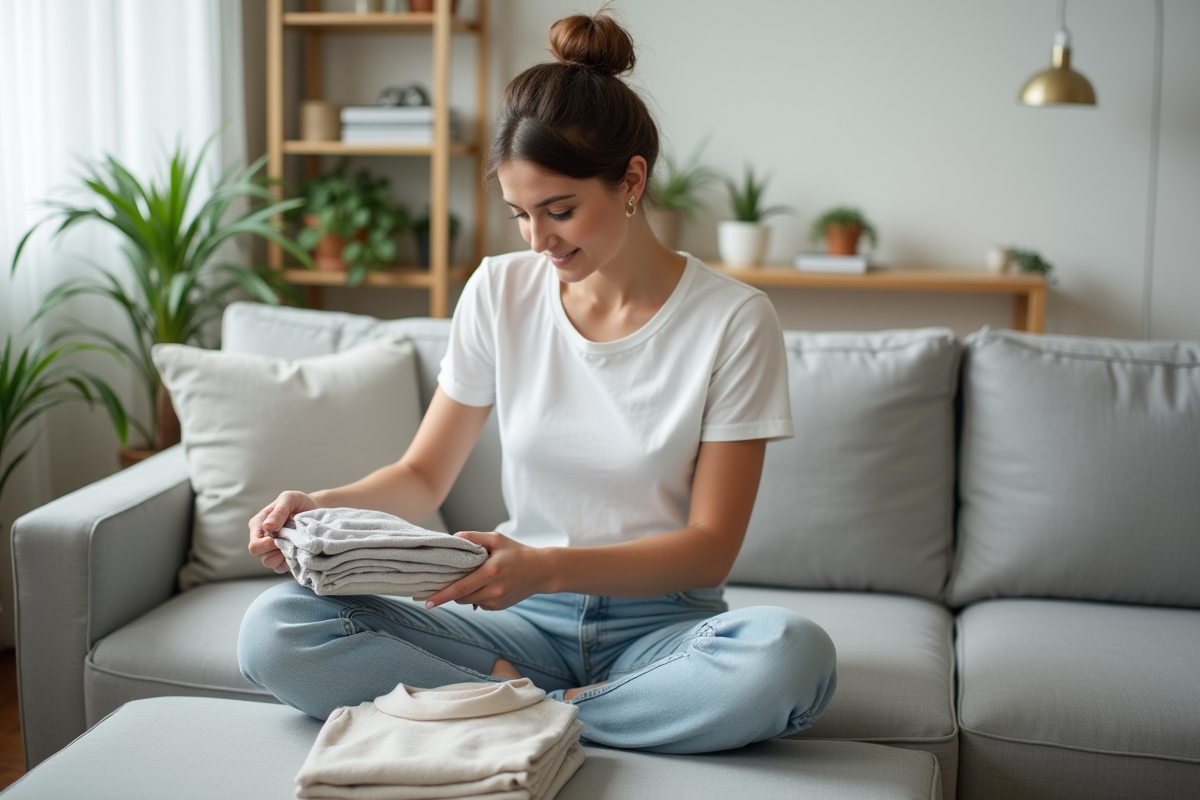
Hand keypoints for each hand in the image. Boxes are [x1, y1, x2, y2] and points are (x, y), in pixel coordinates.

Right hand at [248, 491, 320, 573]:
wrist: (315, 509)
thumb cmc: (299, 502)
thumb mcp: (289, 499)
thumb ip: (279, 511)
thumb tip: (268, 526)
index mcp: (258, 525)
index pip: (254, 544)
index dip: (265, 545)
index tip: (279, 538)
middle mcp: (263, 539)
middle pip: (260, 556)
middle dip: (274, 551)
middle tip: (289, 542)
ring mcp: (273, 550)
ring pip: (270, 563)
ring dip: (283, 557)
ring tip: (295, 545)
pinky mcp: (284, 557)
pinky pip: (282, 568)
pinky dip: (290, 563)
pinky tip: (298, 553)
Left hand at [424, 532, 553, 610]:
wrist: (542, 571)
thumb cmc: (517, 552)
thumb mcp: (496, 539)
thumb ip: (473, 537)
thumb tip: (452, 538)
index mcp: (491, 572)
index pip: (460, 588)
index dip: (441, 596)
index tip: (426, 602)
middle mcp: (494, 589)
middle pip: (461, 597)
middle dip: (450, 591)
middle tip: (444, 581)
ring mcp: (497, 601)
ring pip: (469, 601)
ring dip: (463, 593)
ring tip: (471, 578)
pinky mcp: (499, 607)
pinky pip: (479, 604)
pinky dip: (476, 596)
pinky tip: (485, 584)